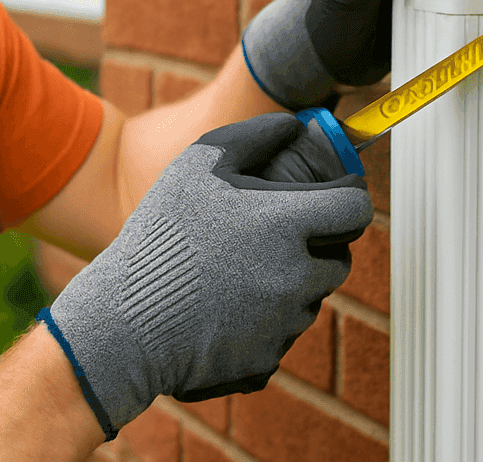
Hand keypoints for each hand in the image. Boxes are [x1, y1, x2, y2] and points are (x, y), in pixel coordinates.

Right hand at [40, 113, 373, 438]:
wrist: (127, 320)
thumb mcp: (200, 163)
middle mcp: (297, 274)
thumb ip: (256, 136)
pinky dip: (265, 322)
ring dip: (291, 285)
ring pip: (310, 298)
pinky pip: (282, 334)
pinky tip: (226, 309)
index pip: (356, 210)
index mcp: (287, 223)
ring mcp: (285, 321)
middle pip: (339, 260)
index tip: (335, 197)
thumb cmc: (163, 234)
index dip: (349, 199)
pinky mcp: (269, 358)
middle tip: (278, 237)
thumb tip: (292, 126)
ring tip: (239, 274)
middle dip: (319, 246)